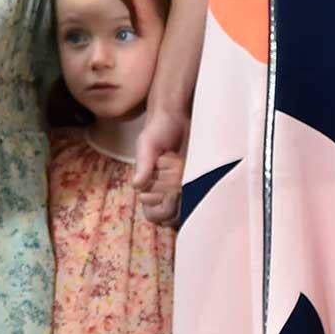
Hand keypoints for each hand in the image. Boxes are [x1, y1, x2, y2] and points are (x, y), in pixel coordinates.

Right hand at [133, 108, 189, 226]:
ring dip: (187, 197)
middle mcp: (162, 192)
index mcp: (147, 186)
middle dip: (174, 200)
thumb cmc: (159, 128)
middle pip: (169, 217)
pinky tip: (196, 176)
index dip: (161, 205)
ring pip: (182, 213)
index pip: (152, 214)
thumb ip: (143, 163)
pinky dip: (198, 194)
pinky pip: (196, 202)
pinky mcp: (195, 185)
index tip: (169, 188)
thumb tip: (136, 185)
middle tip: (178, 176)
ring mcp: (179, 190)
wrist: (179, 116)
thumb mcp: (148, 143)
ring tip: (185, 172)